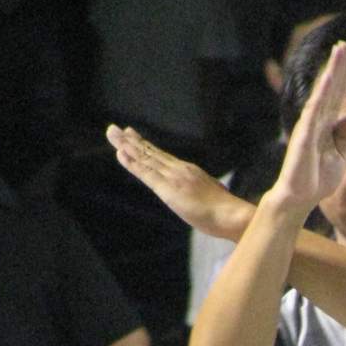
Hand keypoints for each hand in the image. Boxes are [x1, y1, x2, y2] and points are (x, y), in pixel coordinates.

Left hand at [105, 125, 246, 239]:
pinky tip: (121, 154)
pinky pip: (146, 173)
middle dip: (131, 141)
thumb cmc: (228, 214)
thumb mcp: (214, 198)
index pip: (162, 157)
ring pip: (146, 158)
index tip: (132, 136)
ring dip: (127, 145)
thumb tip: (209, 198)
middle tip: (114, 129)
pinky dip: (133, 162)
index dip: (145, 146)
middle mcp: (179, 170)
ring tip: (112, 133)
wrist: (233, 217)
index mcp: (190, 172)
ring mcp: (174, 177)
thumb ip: (205, 194)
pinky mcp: (169, 189)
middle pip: (151, 152)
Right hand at [271, 41, 345, 211]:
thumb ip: (344, 137)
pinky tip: (328, 78)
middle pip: (330, 88)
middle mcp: (316, 120)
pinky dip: (322, 93)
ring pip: (322, 93)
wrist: (300, 198)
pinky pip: (314, 110)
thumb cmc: (317, 179)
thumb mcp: (340, 157)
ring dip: (331, 72)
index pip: (337, 95)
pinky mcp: (304, 134)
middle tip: (344, 44)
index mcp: (326, 125)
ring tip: (339, 51)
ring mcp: (309, 125)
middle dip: (338, 66)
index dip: (343, 75)